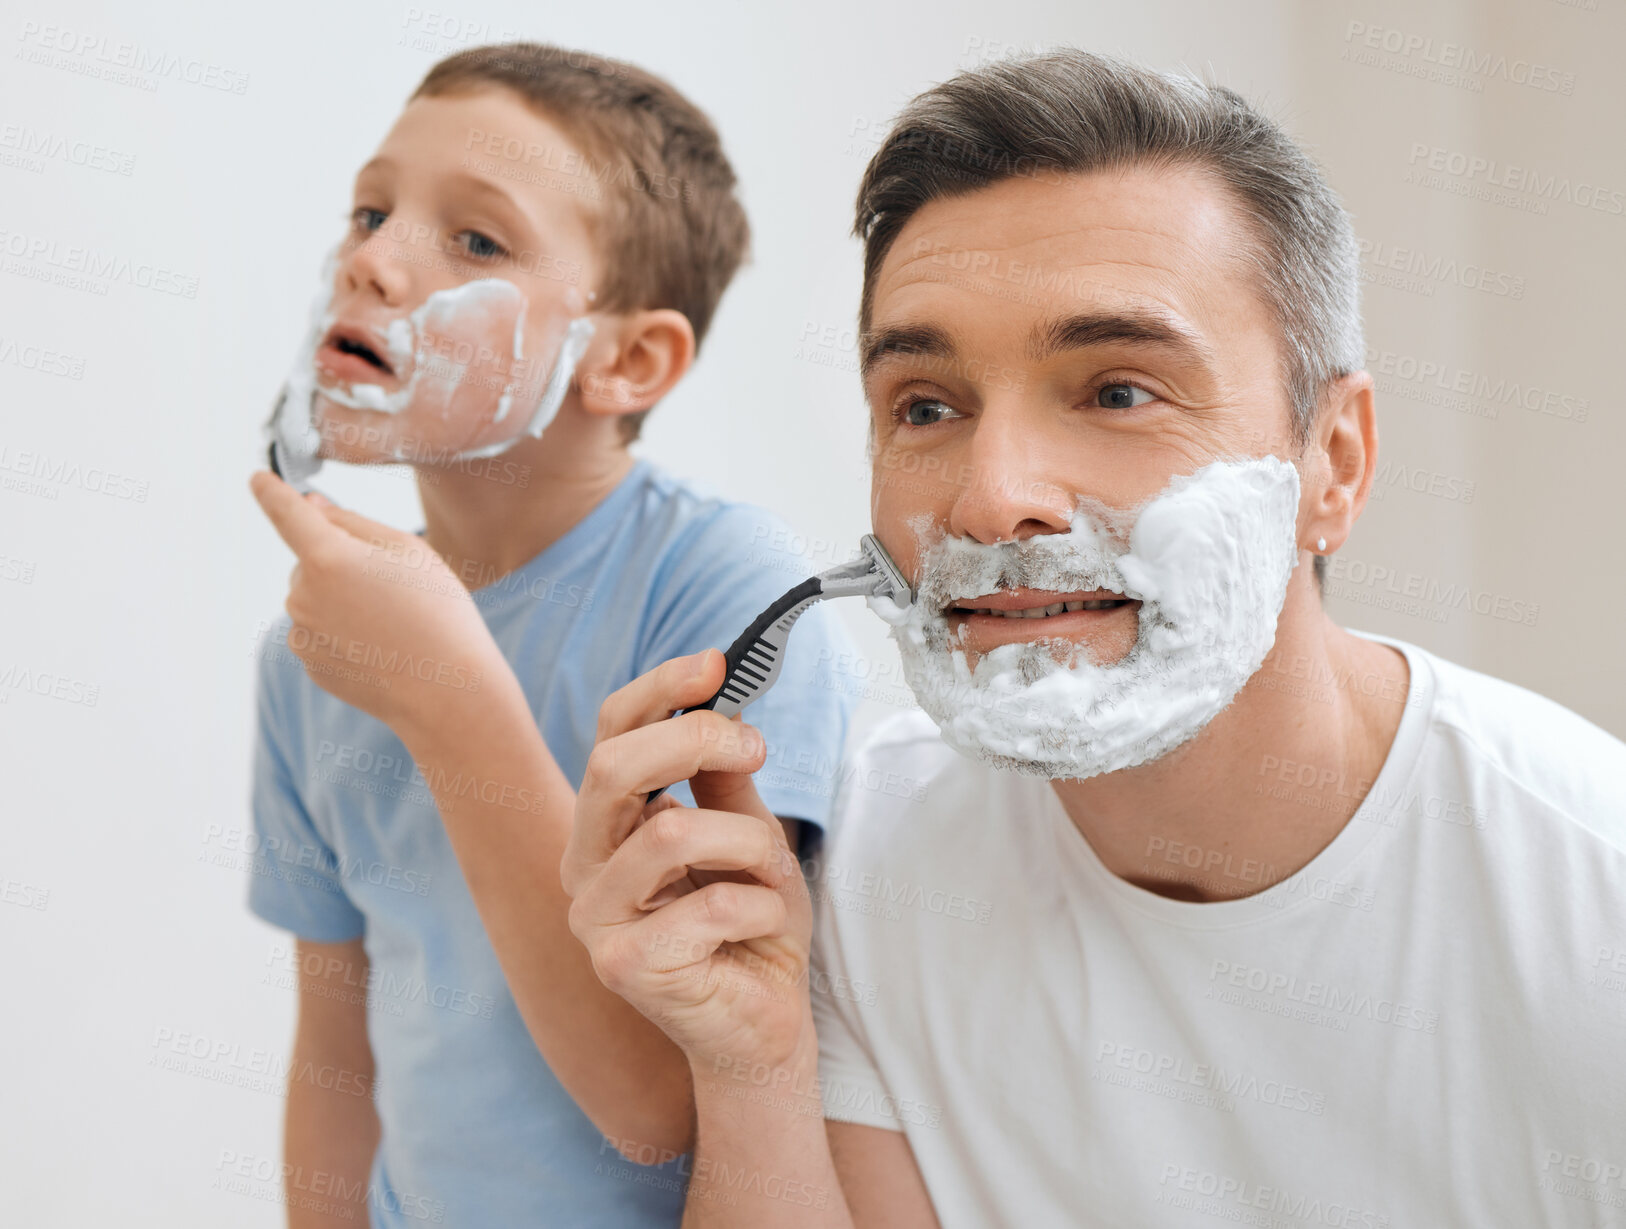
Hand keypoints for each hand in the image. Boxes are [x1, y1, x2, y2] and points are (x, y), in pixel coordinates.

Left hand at [248, 469, 506, 742]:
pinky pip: (320, 632)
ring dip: (343, 599)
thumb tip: (312, 508)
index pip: (287, 512)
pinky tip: (381, 647)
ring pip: (314, 598)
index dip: (272, 492)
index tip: (259, 479)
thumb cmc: (438, 614)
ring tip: (392, 623)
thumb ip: (353, 523)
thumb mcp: (409, 551)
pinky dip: (344, 632)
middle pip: (311, 561)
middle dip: (342, 563)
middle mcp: (302, 595)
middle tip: (393, 588)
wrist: (446, 693)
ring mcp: (302, 634)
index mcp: (327, 558)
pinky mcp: (309, 663)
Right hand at [563, 650, 813, 1072]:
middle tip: (757, 749)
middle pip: (611, 767)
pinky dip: (760, 905)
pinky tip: (758, 929)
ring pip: (672, 832)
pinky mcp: (623, 966)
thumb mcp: (746, 832)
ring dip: (748, 843)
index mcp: (605, 826)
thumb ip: (723, 775)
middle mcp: (583, 866)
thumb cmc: (750, 926)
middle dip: (695, 740)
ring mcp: (594, 919)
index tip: (716, 663)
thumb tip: (722, 697)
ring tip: (767, 872)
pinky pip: (711, 903)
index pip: (609, 735)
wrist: (762, 1025)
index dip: (658, 690)